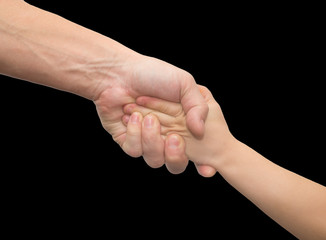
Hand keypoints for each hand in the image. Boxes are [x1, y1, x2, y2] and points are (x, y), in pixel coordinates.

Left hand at [94, 53, 212, 174]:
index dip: (204, 165)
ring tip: (149, 118)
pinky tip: (133, 117)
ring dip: (152, 140)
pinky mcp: (127, 141)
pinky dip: (135, 134)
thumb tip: (200, 132)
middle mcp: (165, 136)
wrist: (120, 72)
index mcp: (182, 126)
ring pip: (154, 160)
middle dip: (176, 155)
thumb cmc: (154, 74)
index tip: (208, 170)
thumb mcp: (184, 84)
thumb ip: (198, 107)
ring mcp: (145, 140)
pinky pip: (134, 150)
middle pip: (176, 164)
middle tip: (174, 138)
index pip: (197, 152)